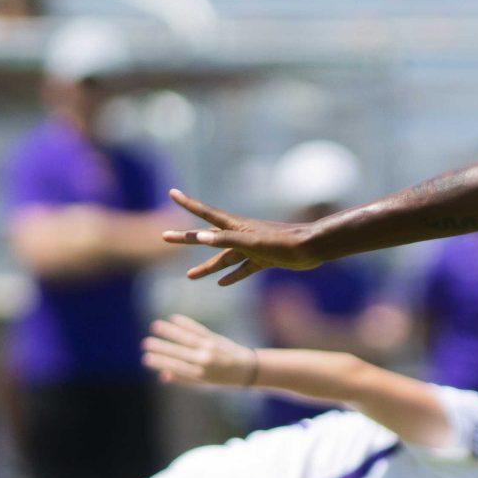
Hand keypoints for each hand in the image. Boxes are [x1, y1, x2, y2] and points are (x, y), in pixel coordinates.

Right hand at [142, 314, 259, 387]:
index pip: (178, 367)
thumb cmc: (223, 379)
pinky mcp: (215, 338)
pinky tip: (174, 318)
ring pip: (187, 338)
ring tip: (155, 326)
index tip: (146, 359)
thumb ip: (185, 380)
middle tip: (146, 343)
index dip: (161, 363)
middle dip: (162, 347)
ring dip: (170, 331)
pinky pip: (198, 329)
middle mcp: (206, 360)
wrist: (247, 369)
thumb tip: (163, 376)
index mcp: (202, 374)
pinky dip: (186, 323)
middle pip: (180, 352)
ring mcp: (210, 347)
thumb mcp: (205, 384)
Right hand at [163, 189, 320, 285]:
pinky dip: (232, 277)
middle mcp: (240, 235)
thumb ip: (227, 240)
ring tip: (189, 276)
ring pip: (223, 258)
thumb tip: (201, 236)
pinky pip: (243, 269)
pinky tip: (222, 285)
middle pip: (208, 238)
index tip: (172, 192)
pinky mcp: (263, 259)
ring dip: (207, 267)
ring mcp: (251, 248)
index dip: (188, 204)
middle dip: (187, 239)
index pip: (205, 214)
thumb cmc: (283, 242)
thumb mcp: (252, 242)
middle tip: (166, 237)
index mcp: (235, 226)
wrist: (312, 248)